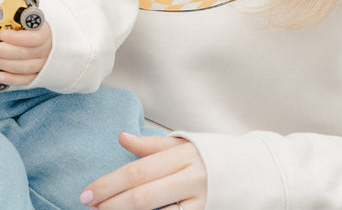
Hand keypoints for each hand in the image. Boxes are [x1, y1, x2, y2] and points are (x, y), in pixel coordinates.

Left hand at [0, 19, 52, 86]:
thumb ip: (14, 20)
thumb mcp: (25, 20)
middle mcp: (45, 50)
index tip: (3, 34)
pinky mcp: (36, 76)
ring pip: (23, 67)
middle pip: (26, 53)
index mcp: (44, 33)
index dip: (18, 38)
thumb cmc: (30, 30)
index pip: (35, 38)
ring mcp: (41, 64)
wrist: (43, 43)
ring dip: (3, 64)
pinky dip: (11, 79)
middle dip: (3, 50)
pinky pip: (24, 80)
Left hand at [80, 132, 206, 208]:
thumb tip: (121, 137)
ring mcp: (200, 200)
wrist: (255, 171)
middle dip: (112, 204)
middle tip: (90, 207)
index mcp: (182, 154)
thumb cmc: (212, 156)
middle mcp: (191, 177)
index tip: (86, 193)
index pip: (137, 171)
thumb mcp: (183, 144)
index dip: (108, 184)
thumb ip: (151, 145)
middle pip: (143, 195)